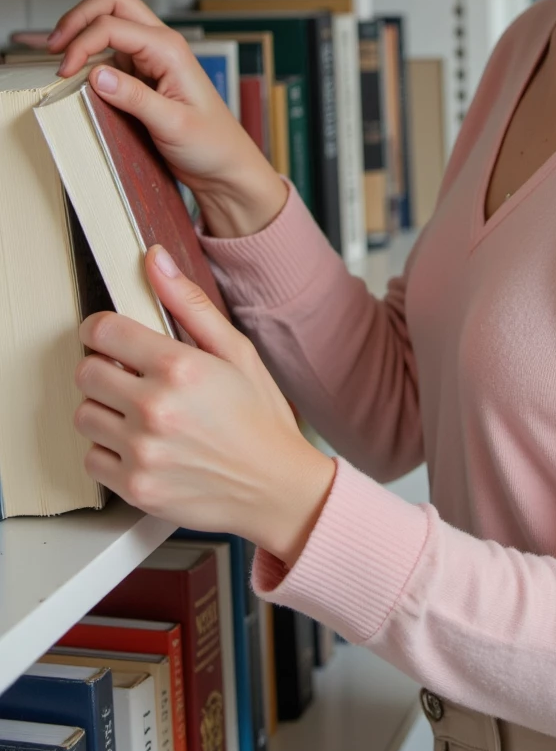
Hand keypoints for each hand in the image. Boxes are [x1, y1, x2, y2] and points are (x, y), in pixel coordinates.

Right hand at [48, 0, 286, 237]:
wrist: (225, 165)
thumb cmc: (211, 144)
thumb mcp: (173, 124)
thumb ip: (135, 98)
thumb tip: (96, 74)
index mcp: (170, 49)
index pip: (113, 25)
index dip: (82, 43)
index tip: (66, 73)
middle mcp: (160, 45)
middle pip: (112, 1)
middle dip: (79, 17)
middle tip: (56, 47)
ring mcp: (149, 57)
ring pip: (108, 21)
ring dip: (82, 34)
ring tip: (63, 61)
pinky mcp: (140, 74)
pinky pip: (108, 51)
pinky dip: (88, 55)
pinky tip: (78, 75)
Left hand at [74, 244, 336, 568]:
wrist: (277, 488)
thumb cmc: (261, 419)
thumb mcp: (237, 351)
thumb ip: (190, 304)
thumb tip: (155, 262)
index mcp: (179, 368)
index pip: (103, 332)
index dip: (102, 329)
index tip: (110, 337)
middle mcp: (155, 409)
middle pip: (85, 373)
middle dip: (104, 369)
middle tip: (131, 377)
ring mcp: (141, 451)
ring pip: (84, 416)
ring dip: (105, 411)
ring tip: (140, 414)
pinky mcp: (134, 487)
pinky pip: (92, 459)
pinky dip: (109, 451)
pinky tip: (142, 445)